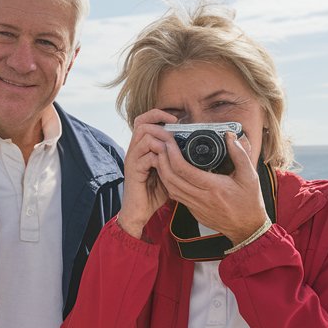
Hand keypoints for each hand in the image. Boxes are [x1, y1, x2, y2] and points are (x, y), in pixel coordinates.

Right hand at [117, 109, 183, 237]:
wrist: (139, 212)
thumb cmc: (153, 193)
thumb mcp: (168, 172)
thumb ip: (175, 159)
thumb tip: (194, 150)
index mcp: (141, 148)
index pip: (143, 120)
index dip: (158, 114)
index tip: (175, 119)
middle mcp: (134, 150)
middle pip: (141, 122)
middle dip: (160, 121)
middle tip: (175, 128)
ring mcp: (132, 160)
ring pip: (143, 135)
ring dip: (161, 137)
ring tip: (172, 146)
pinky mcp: (133, 171)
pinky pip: (146, 156)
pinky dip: (159, 156)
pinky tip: (168, 163)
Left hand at [153, 131, 268, 243]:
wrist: (247, 228)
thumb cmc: (250, 202)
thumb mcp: (250, 176)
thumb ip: (240, 155)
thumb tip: (230, 136)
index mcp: (213, 187)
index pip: (184, 170)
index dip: (172, 154)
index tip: (170, 142)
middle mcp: (201, 198)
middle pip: (171, 178)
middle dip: (161, 160)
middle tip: (160, 146)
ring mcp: (195, 206)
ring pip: (170, 188)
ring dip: (162, 172)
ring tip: (161, 156)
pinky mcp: (193, 211)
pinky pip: (175, 196)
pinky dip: (168, 183)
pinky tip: (169, 172)